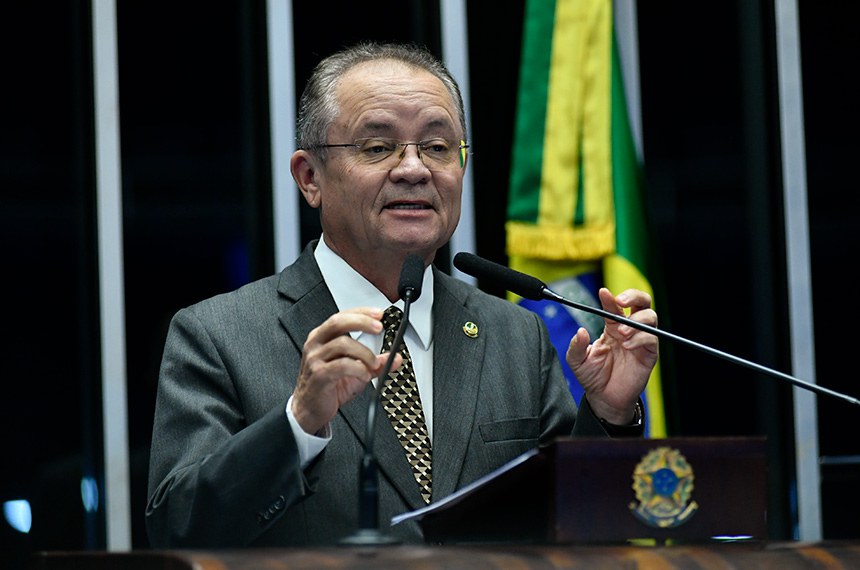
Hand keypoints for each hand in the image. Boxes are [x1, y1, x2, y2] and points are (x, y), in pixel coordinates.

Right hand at [291, 307, 400, 434]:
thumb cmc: (329, 387)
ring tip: (374, 363)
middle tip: (379, 328)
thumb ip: (375, 364)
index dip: (361, 312)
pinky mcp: (319, 375)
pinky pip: (341, 365)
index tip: (379, 314)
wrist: (310, 409)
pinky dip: (358, 369)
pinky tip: (364, 375)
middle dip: (362, 322)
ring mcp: (315, 359)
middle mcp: (316, 344)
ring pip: (342, 343)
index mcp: (322, 337)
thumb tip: (395, 358)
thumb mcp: (357, 372)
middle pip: (338, 322)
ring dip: (365, 353)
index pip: (342, 316)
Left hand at [565, 288, 657, 424]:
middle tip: (621, 301)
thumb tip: (580, 331)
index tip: (603, 293)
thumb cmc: (593, 377)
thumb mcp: (577, 360)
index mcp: (611, 326)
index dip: (610, 298)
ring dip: (636, 320)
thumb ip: (576, 345)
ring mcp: (640, 340)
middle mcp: (628, 330)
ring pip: (650, 316)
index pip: (615, 306)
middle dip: (634, 296)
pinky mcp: (648, 354)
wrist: (604, 399)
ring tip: (621, 332)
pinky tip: (626, 345)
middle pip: (641, 302)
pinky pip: (651, 339)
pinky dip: (639, 338)